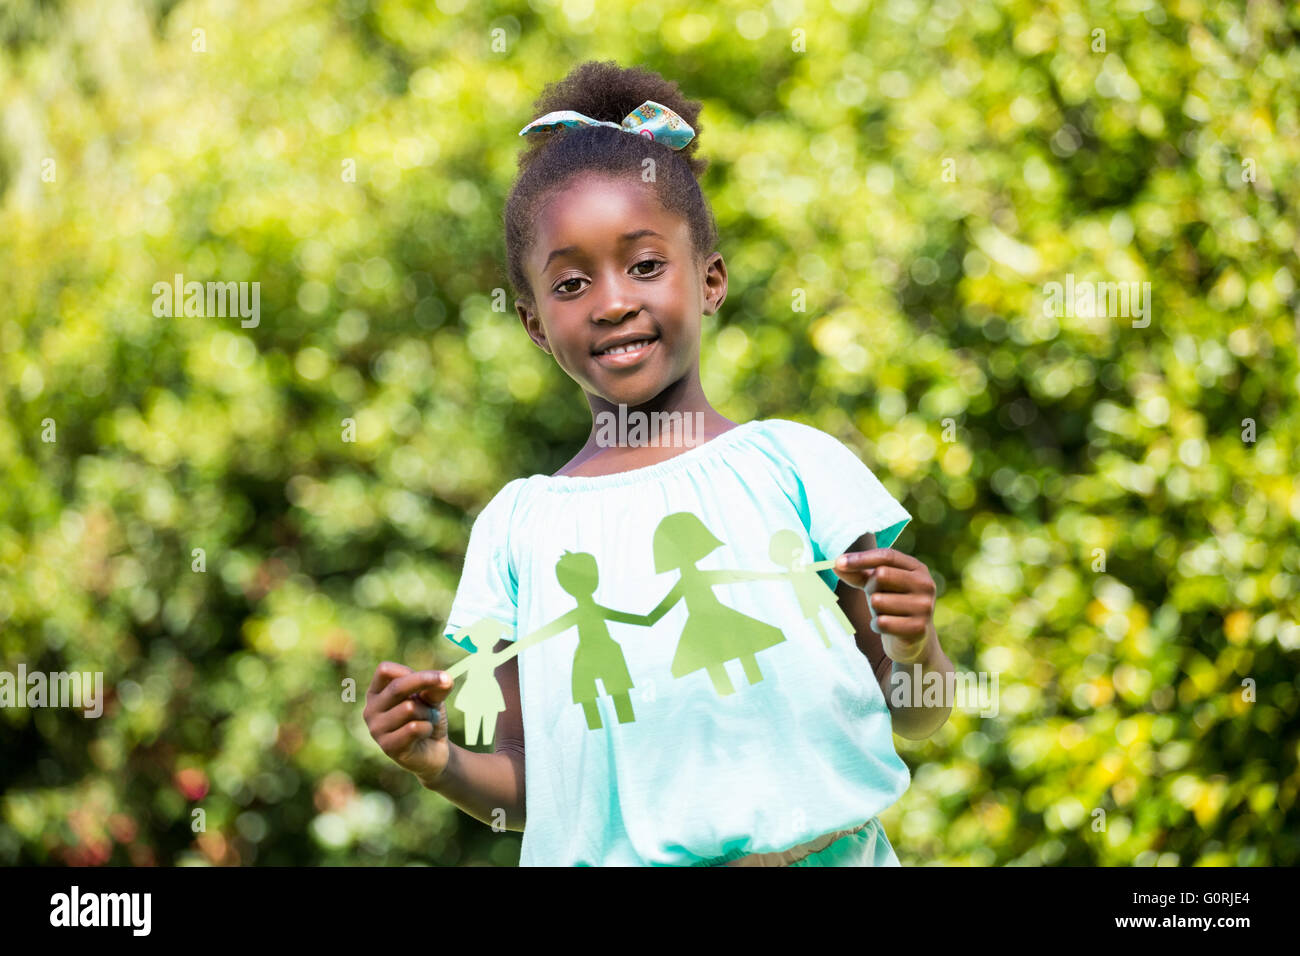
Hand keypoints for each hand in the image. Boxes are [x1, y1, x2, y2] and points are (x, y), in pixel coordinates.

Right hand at [365, 663, 455, 785]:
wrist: (434, 751)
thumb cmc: (427, 718)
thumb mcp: (432, 697)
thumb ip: (436, 686)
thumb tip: (445, 679)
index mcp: (376, 693)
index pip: (385, 670)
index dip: (412, 671)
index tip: (436, 677)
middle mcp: (370, 710)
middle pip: (397, 687)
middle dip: (426, 685)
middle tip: (446, 685)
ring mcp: (376, 730)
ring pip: (409, 708)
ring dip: (428, 713)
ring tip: (428, 720)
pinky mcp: (388, 747)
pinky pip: (414, 728)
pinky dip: (427, 728)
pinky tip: (424, 734)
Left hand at [834, 548, 935, 664]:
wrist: (912, 640)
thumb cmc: (892, 604)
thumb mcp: (876, 585)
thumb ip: (858, 573)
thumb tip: (835, 564)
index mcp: (918, 568)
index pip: (887, 556)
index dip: (861, 558)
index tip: (838, 562)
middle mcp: (926, 584)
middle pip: (881, 575)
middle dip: (870, 588)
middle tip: (876, 598)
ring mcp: (925, 606)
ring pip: (878, 600)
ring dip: (874, 609)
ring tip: (886, 614)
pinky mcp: (918, 628)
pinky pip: (882, 622)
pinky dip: (876, 625)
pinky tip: (886, 627)